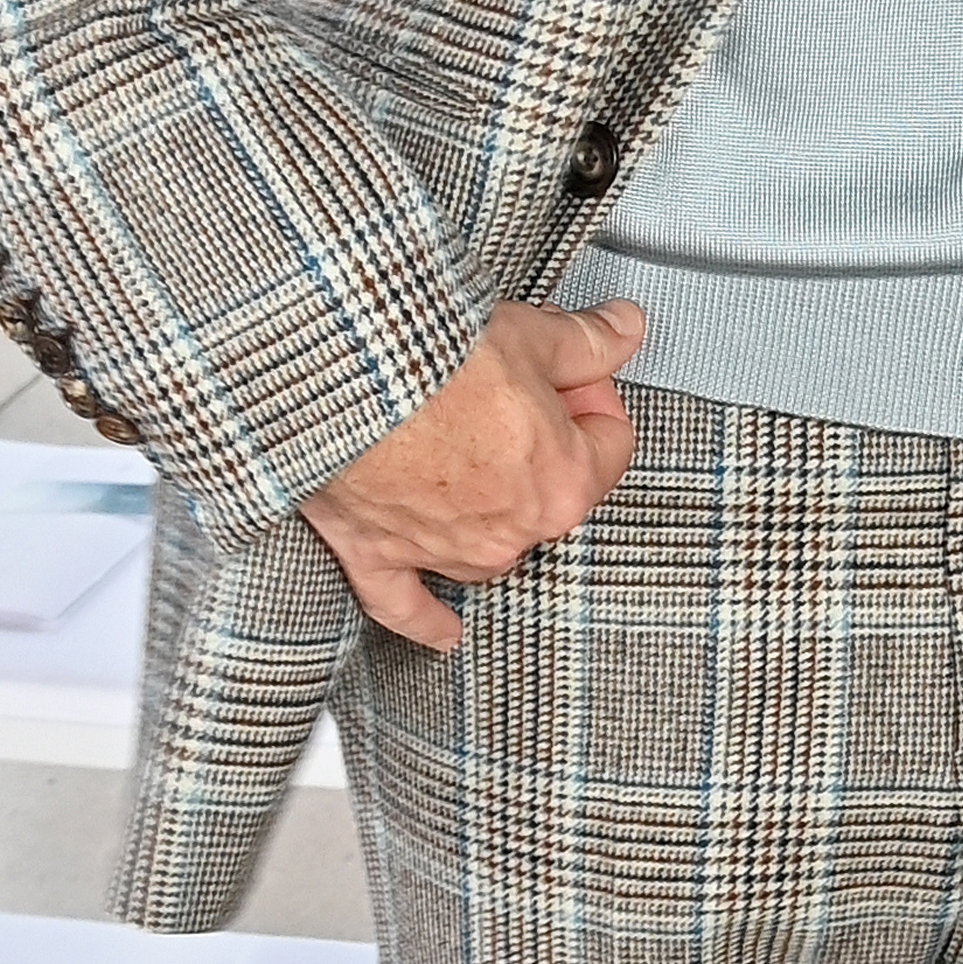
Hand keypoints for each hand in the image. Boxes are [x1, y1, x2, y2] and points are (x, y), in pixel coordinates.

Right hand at [301, 299, 646, 651]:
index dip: (592, 393)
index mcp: (562, 484)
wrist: (338, 377)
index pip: (612, 440)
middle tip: (512, 386)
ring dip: (487, 505)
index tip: (568, 367)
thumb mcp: (531, 334)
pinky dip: (427, 619)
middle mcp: (511, 533)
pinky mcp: (380, 557)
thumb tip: (624, 329)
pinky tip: (447, 633)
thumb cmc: (431, 358)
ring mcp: (445, 552)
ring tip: (466, 442)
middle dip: (539, 443)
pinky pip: (408, 605)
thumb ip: (589, 341)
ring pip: (490, 543)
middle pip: (552, 491)